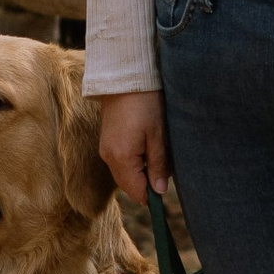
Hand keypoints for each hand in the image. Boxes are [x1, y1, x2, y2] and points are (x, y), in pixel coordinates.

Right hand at [97, 88, 171, 208]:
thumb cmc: (145, 104)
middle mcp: (109, 157)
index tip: (167, 190)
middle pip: (129, 185)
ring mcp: (106, 149)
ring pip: (125, 174)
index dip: (152, 195)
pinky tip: (147, 149)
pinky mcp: (107, 142)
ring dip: (141, 173)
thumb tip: (159, 191)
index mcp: (121, 158)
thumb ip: (158, 165)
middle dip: (147, 184)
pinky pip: (121, 163)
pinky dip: (134, 163)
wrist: (125, 78)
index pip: (136, 191)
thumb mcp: (157, 135)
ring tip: (158, 156)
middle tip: (166, 169)